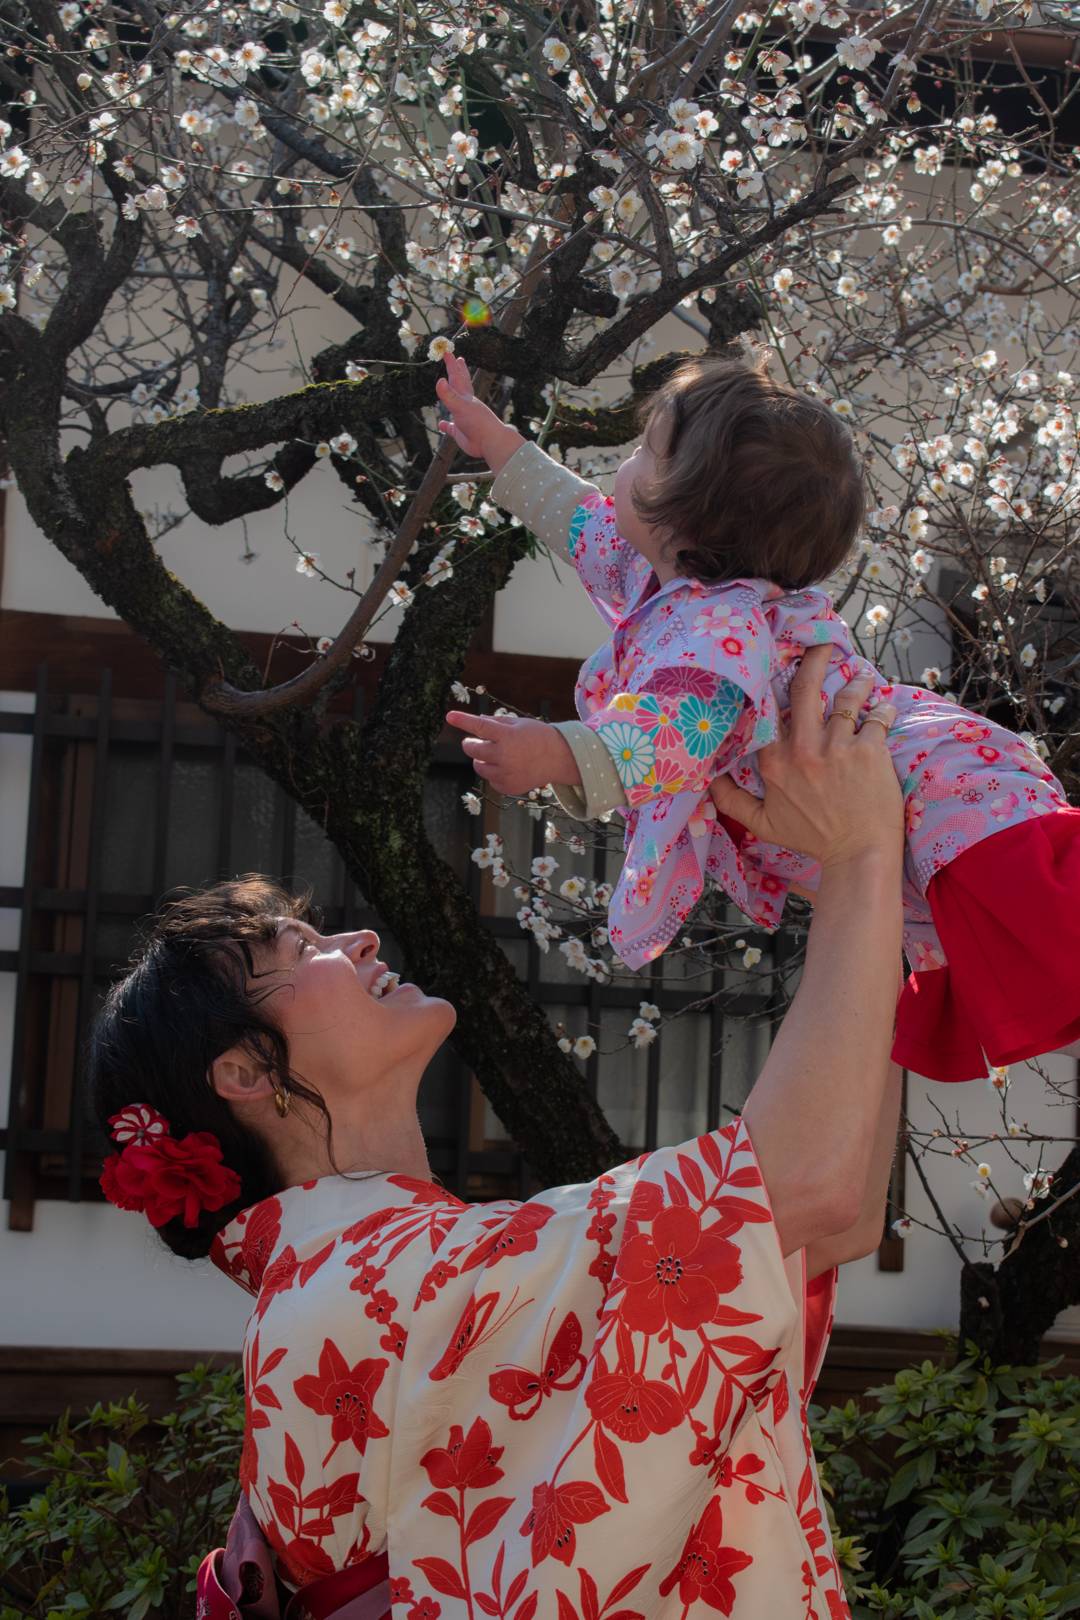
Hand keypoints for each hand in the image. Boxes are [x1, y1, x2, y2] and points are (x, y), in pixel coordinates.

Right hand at [435, 354, 521, 471]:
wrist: (490, 442)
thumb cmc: (478, 423)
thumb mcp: (461, 406)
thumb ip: (449, 395)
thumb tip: (440, 381)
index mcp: (465, 396)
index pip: (456, 376)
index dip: (451, 364)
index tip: (447, 351)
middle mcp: (464, 405)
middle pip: (460, 384)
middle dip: (457, 372)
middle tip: (457, 359)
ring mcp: (462, 418)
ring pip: (454, 405)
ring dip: (450, 396)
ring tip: (447, 389)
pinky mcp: (460, 433)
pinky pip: (451, 428)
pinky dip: (446, 425)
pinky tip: (442, 424)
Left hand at [445, 710, 580, 795]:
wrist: (559, 759)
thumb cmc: (538, 737)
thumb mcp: (518, 723)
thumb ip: (495, 723)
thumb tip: (475, 722)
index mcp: (507, 737)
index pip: (479, 727)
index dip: (463, 721)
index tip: (450, 716)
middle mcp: (504, 756)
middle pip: (472, 749)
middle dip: (472, 744)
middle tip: (480, 741)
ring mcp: (505, 774)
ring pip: (478, 766)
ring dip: (483, 759)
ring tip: (500, 755)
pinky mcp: (507, 788)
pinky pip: (490, 780)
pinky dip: (494, 773)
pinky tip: (510, 767)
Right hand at [707, 643, 901, 868]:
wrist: (858, 854)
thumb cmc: (812, 839)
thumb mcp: (762, 824)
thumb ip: (731, 801)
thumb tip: (705, 781)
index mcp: (774, 761)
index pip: (768, 710)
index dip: (774, 684)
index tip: (780, 664)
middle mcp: (803, 748)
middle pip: (807, 688)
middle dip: (816, 658)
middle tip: (824, 643)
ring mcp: (838, 747)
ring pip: (846, 698)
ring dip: (856, 683)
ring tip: (862, 676)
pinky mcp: (870, 750)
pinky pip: (876, 718)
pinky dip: (881, 709)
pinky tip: (882, 706)